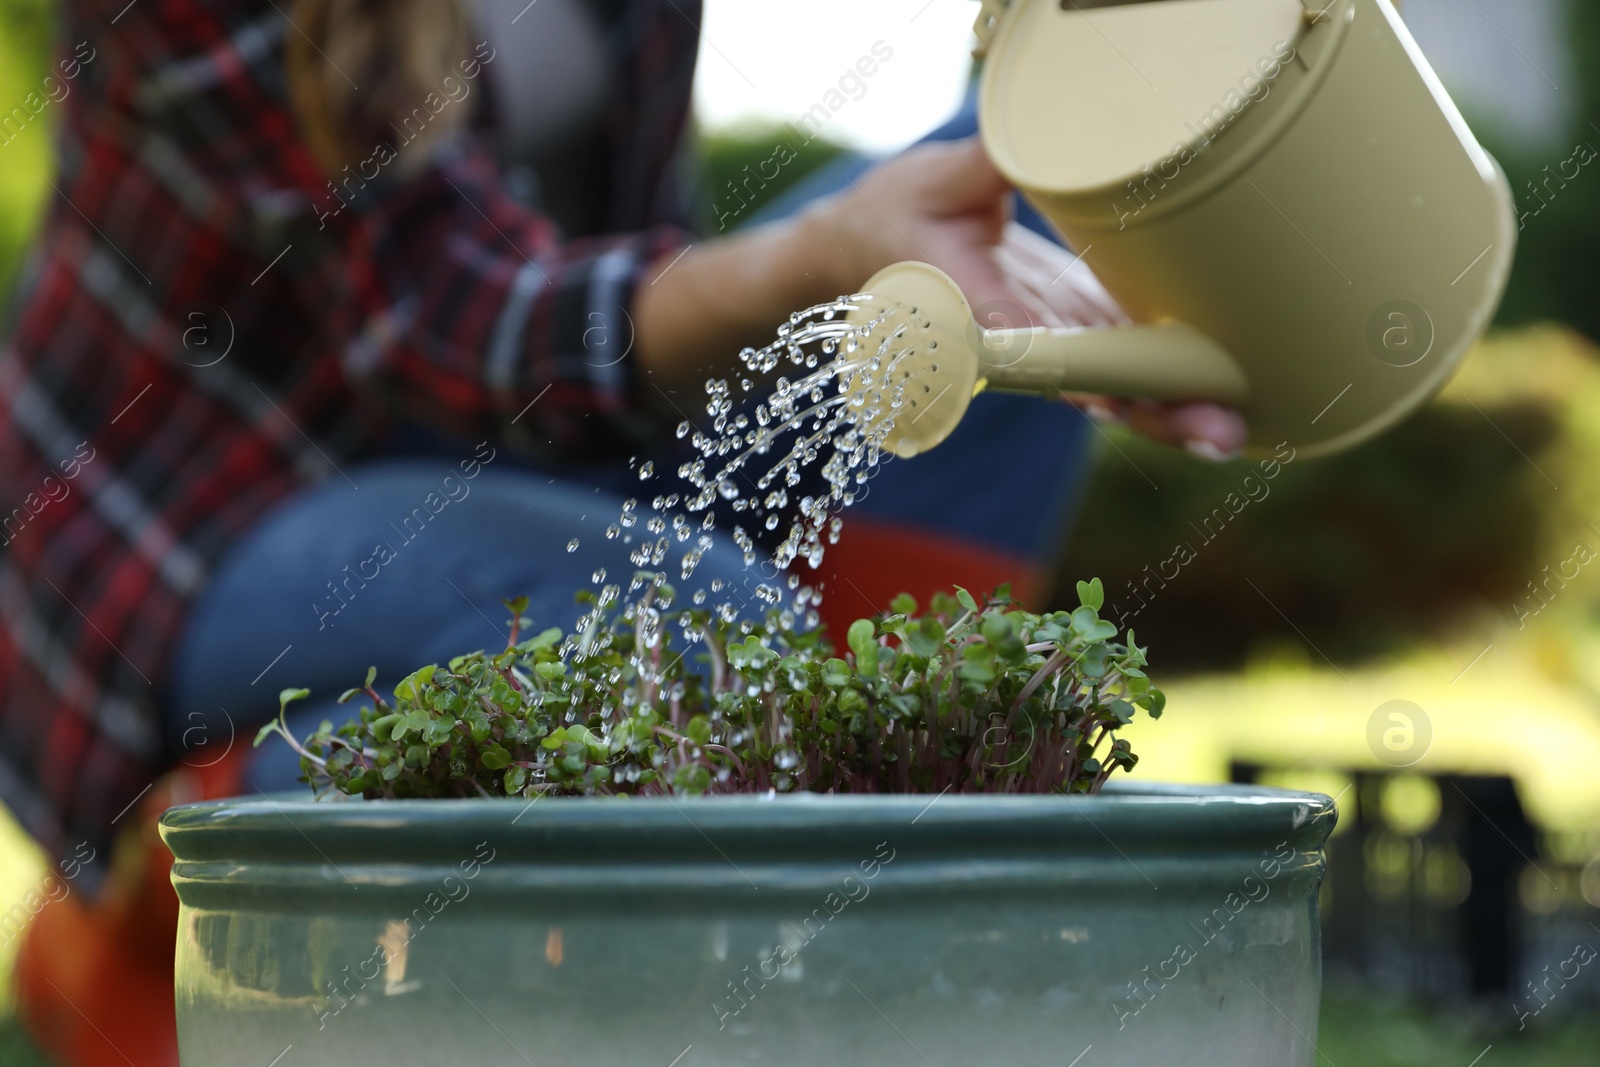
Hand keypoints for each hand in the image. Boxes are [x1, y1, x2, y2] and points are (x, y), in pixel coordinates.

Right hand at [806, 137, 1246, 459]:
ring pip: (1112, 387)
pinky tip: (1221, 396)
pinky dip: (1168, 381)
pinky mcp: (1072, 329)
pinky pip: (1122, 363)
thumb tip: (1035, 138)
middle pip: (1089, 387)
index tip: (1117, 398)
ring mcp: (1050, 340)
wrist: (875, 248)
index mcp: (972, 307)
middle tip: (1214, 433)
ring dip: (1169, 411)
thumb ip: (986, 165)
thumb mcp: (934, 180)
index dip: (1077, 373)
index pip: (1028, 346)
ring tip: (1228, 433)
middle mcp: (1016, 341)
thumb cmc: (898, 211)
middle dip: (1148, 411)